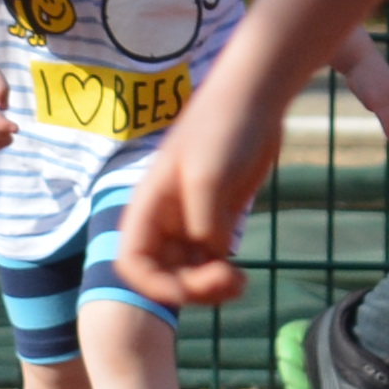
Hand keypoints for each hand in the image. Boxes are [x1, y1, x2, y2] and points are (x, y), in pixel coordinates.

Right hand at [109, 126, 264, 307]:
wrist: (255, 99)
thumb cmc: (222, 129)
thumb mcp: (207, 177)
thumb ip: (205, 221)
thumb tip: (212, 254)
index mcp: (149, 208)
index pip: (133, 263)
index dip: (154, 286)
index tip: (187, 290)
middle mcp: (165, 220)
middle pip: (163, 275)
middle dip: (191, 288)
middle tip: (228, 281)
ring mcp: (191, 221)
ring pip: (189, 273)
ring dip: (209, 289)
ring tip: (239, 283)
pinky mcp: (218, 219)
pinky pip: (211, 261)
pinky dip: (222, 276)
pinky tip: (241, 276)